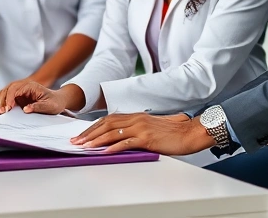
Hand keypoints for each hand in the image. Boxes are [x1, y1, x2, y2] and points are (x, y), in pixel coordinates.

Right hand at [0, 79, 66, 114]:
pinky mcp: (17, 97)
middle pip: (7, 90)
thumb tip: (25, 109)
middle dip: (1, 101)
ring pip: (4, 93)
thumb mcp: (49, 106)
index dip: (9, 98)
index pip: (15, 89)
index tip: (7, 108)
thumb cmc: (54, 102)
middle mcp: (23, 87)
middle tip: (0, 112)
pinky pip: (5, 99)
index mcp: (30, 86)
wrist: (58, 101)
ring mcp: (19, 91)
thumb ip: (38, 107)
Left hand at [70, 113, 214, 154]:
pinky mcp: (147, 138)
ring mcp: (141, 128)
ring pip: (113, 132)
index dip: (94, 127)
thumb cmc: (174, 133)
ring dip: (96, 140)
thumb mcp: (152, 128)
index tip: (83, 134)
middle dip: (89, 133)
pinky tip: (104, 152)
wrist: (190, 133)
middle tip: (77, 141)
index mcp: (137, 116)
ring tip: (85, 146)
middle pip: (106, 124)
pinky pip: (126, 142)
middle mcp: (136, 119)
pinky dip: (113, 147)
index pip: (109, 120)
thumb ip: (137, 131)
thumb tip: (123, 138)